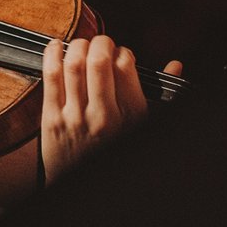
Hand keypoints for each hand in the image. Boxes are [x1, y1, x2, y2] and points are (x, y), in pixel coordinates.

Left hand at [39, 35, 183, 179]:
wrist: (82, 185)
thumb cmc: (114, 148)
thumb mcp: (143, 125)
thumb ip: (161, 95)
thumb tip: (176, 64)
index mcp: (130, 115)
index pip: (126, 66)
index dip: (122, 51)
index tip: (120, 55)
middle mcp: (104, 115)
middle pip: (98, 61)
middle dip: (100, 42)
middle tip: (100, 43)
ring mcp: (75, 118)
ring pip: (73, 66)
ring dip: (77, 45)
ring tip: (81, 45)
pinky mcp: (52, 120)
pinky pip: (51, 78)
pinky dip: (52, 55)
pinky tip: (56, 46)